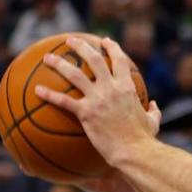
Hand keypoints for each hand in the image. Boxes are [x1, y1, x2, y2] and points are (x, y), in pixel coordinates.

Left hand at [35, 36, 160, 167]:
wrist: (133, 151)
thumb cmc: (144, 139)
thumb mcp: (153, 121)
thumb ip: (153, 111)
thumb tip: (154, 105)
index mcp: (127, 87)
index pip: (119, 61)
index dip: (112, 48)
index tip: (104, 41)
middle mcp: (111, 88)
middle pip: (94, 59)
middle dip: (81, 46)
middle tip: (70, 40)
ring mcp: (97, 99)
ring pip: (74, 75)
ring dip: (59, 64)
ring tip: (47, 58)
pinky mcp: (86, 113)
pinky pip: (63, 101)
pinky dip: (49, 94)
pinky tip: (37, 91)